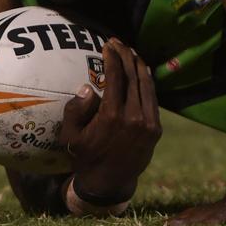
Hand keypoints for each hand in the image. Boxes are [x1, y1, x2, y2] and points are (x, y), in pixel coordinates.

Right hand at [59, 38, 160, 200]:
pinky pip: (153, 99)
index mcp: (111, 116)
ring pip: (146, 85)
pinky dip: (148, 82)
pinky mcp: (156, 128)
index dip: (113, 58)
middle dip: (126, 55)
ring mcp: (147, 122)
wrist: (109, 183)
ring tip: (131, 52)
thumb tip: (87, 87)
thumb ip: (75, 111)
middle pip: (133, 76)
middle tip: (118, 42)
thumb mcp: (70, 138)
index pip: (116, 77)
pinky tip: (143, 71)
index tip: (108, 45)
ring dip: (139, 65)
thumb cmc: (85, 157)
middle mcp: (133, 117)